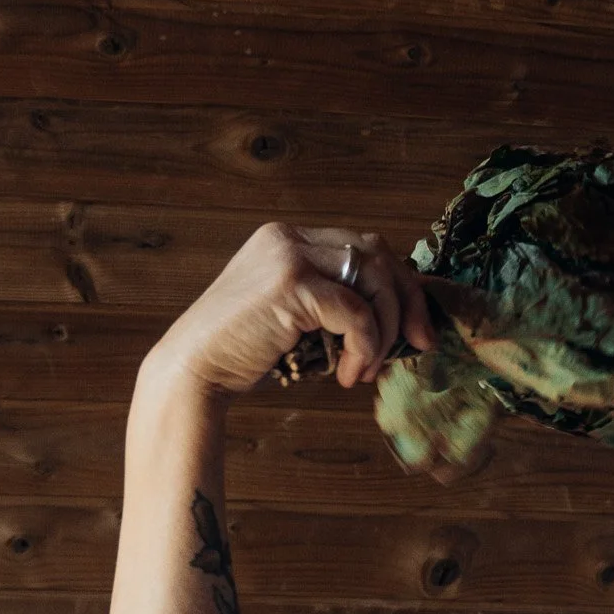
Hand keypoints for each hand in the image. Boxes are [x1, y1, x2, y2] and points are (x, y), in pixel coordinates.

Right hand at [142, 222, 437, 398]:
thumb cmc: (245, 356)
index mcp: (290, 239)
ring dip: (383, 330)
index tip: (415, 329)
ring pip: (373, 279)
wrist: (194, 371)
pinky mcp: (291, 284)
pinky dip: (365, 347)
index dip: (399, 286)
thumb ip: (336, 307)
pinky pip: (355, 312)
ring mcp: (288, 255)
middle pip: (378, 252)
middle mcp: (289, 237)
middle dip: (407, 301)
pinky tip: (349, 375)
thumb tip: (400, 323)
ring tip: (367, 370)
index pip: (365, 247)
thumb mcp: (298, 321)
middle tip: (419, 344)